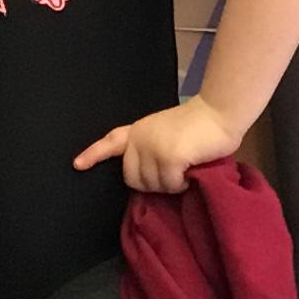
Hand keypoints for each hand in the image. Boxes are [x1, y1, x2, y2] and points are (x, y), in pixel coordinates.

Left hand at [72, 92, 240, 196]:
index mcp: (138, 130)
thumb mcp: (166, 133)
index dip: (93, 154)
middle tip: (174, 174)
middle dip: (152, 184)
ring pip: (153, 186)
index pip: (110, 142)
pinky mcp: (168, 157)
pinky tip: (192, 171)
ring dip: (171, 185)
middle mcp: (140, 138)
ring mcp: (153, 147)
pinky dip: (182, 185)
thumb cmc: (200, 125)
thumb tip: (147, 177)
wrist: (220, 112)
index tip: (77, 165)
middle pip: (133, 179)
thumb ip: (152, 149)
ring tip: (186, 169)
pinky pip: (170, 186)